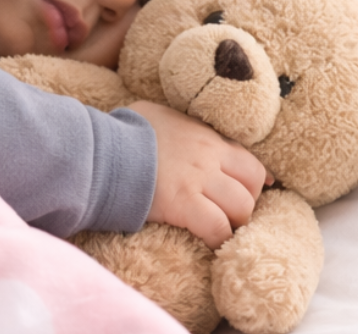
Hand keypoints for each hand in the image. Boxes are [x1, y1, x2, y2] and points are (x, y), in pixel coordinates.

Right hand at [127, 100, 271, 249]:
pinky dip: (217, 238)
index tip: (255, 191)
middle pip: (251, 184)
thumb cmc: (122, 131)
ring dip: (232, 223)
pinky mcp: (183, 204)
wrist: (103, 149)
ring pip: (241, 208)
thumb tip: (172, 123)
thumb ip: (175, 121)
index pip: (249, 160)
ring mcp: (198, 181)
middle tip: (228, 214)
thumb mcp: (155, 114)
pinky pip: (217, 227)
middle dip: (245, 203)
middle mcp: (209, 157)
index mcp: (205, 137)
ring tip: (217, 230)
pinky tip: (207, 242)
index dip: (254, 180)